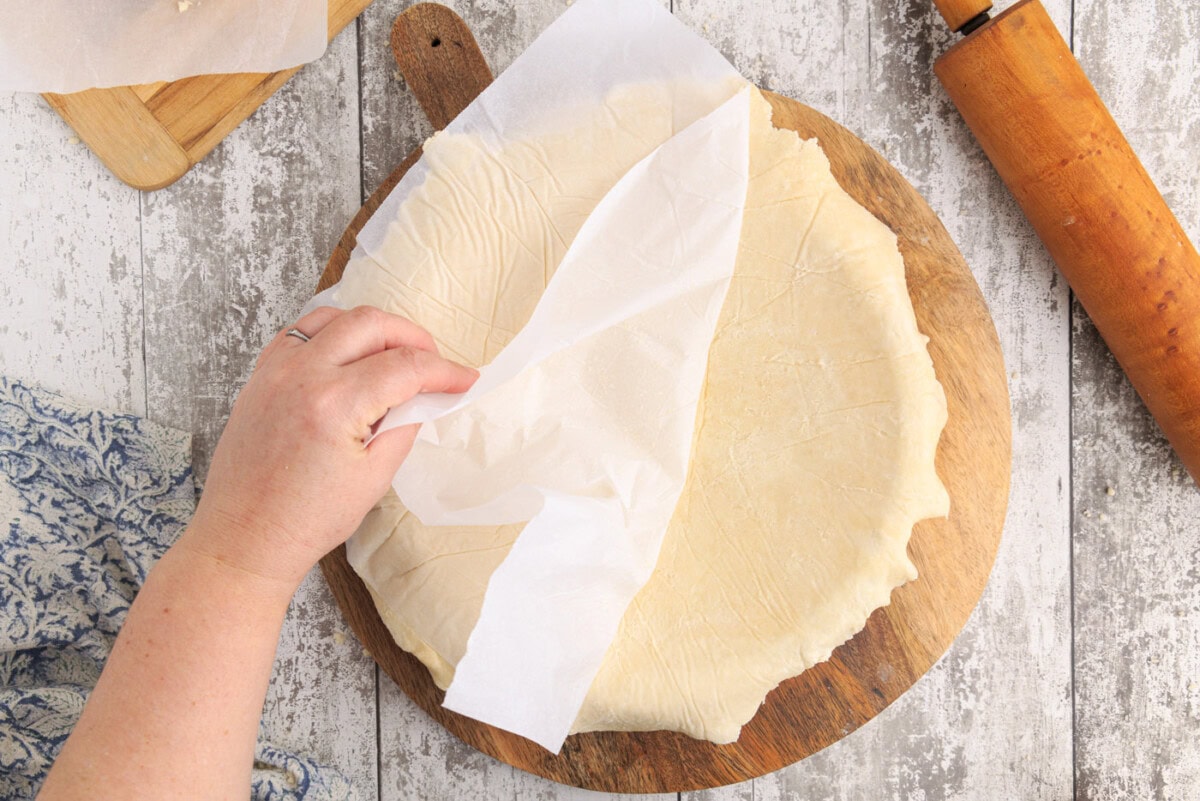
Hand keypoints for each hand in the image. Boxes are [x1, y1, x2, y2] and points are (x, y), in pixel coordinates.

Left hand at [180, 305, 477, 588]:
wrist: (244, 538)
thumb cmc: (305, 519)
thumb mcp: (374, 477)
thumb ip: (405, 425)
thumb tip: (425, 395)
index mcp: (334, 404)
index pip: (405, 367)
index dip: (445, 370)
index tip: (465, 379)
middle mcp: (301, 376)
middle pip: (372, 324)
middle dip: (414, 337)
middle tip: (435, 364)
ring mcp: (275, 371)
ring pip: (336, 317)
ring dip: (374, 329)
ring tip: (395, 356)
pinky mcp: (260, 376)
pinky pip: (302, 331)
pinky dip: (333, 333)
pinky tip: (350, 356)